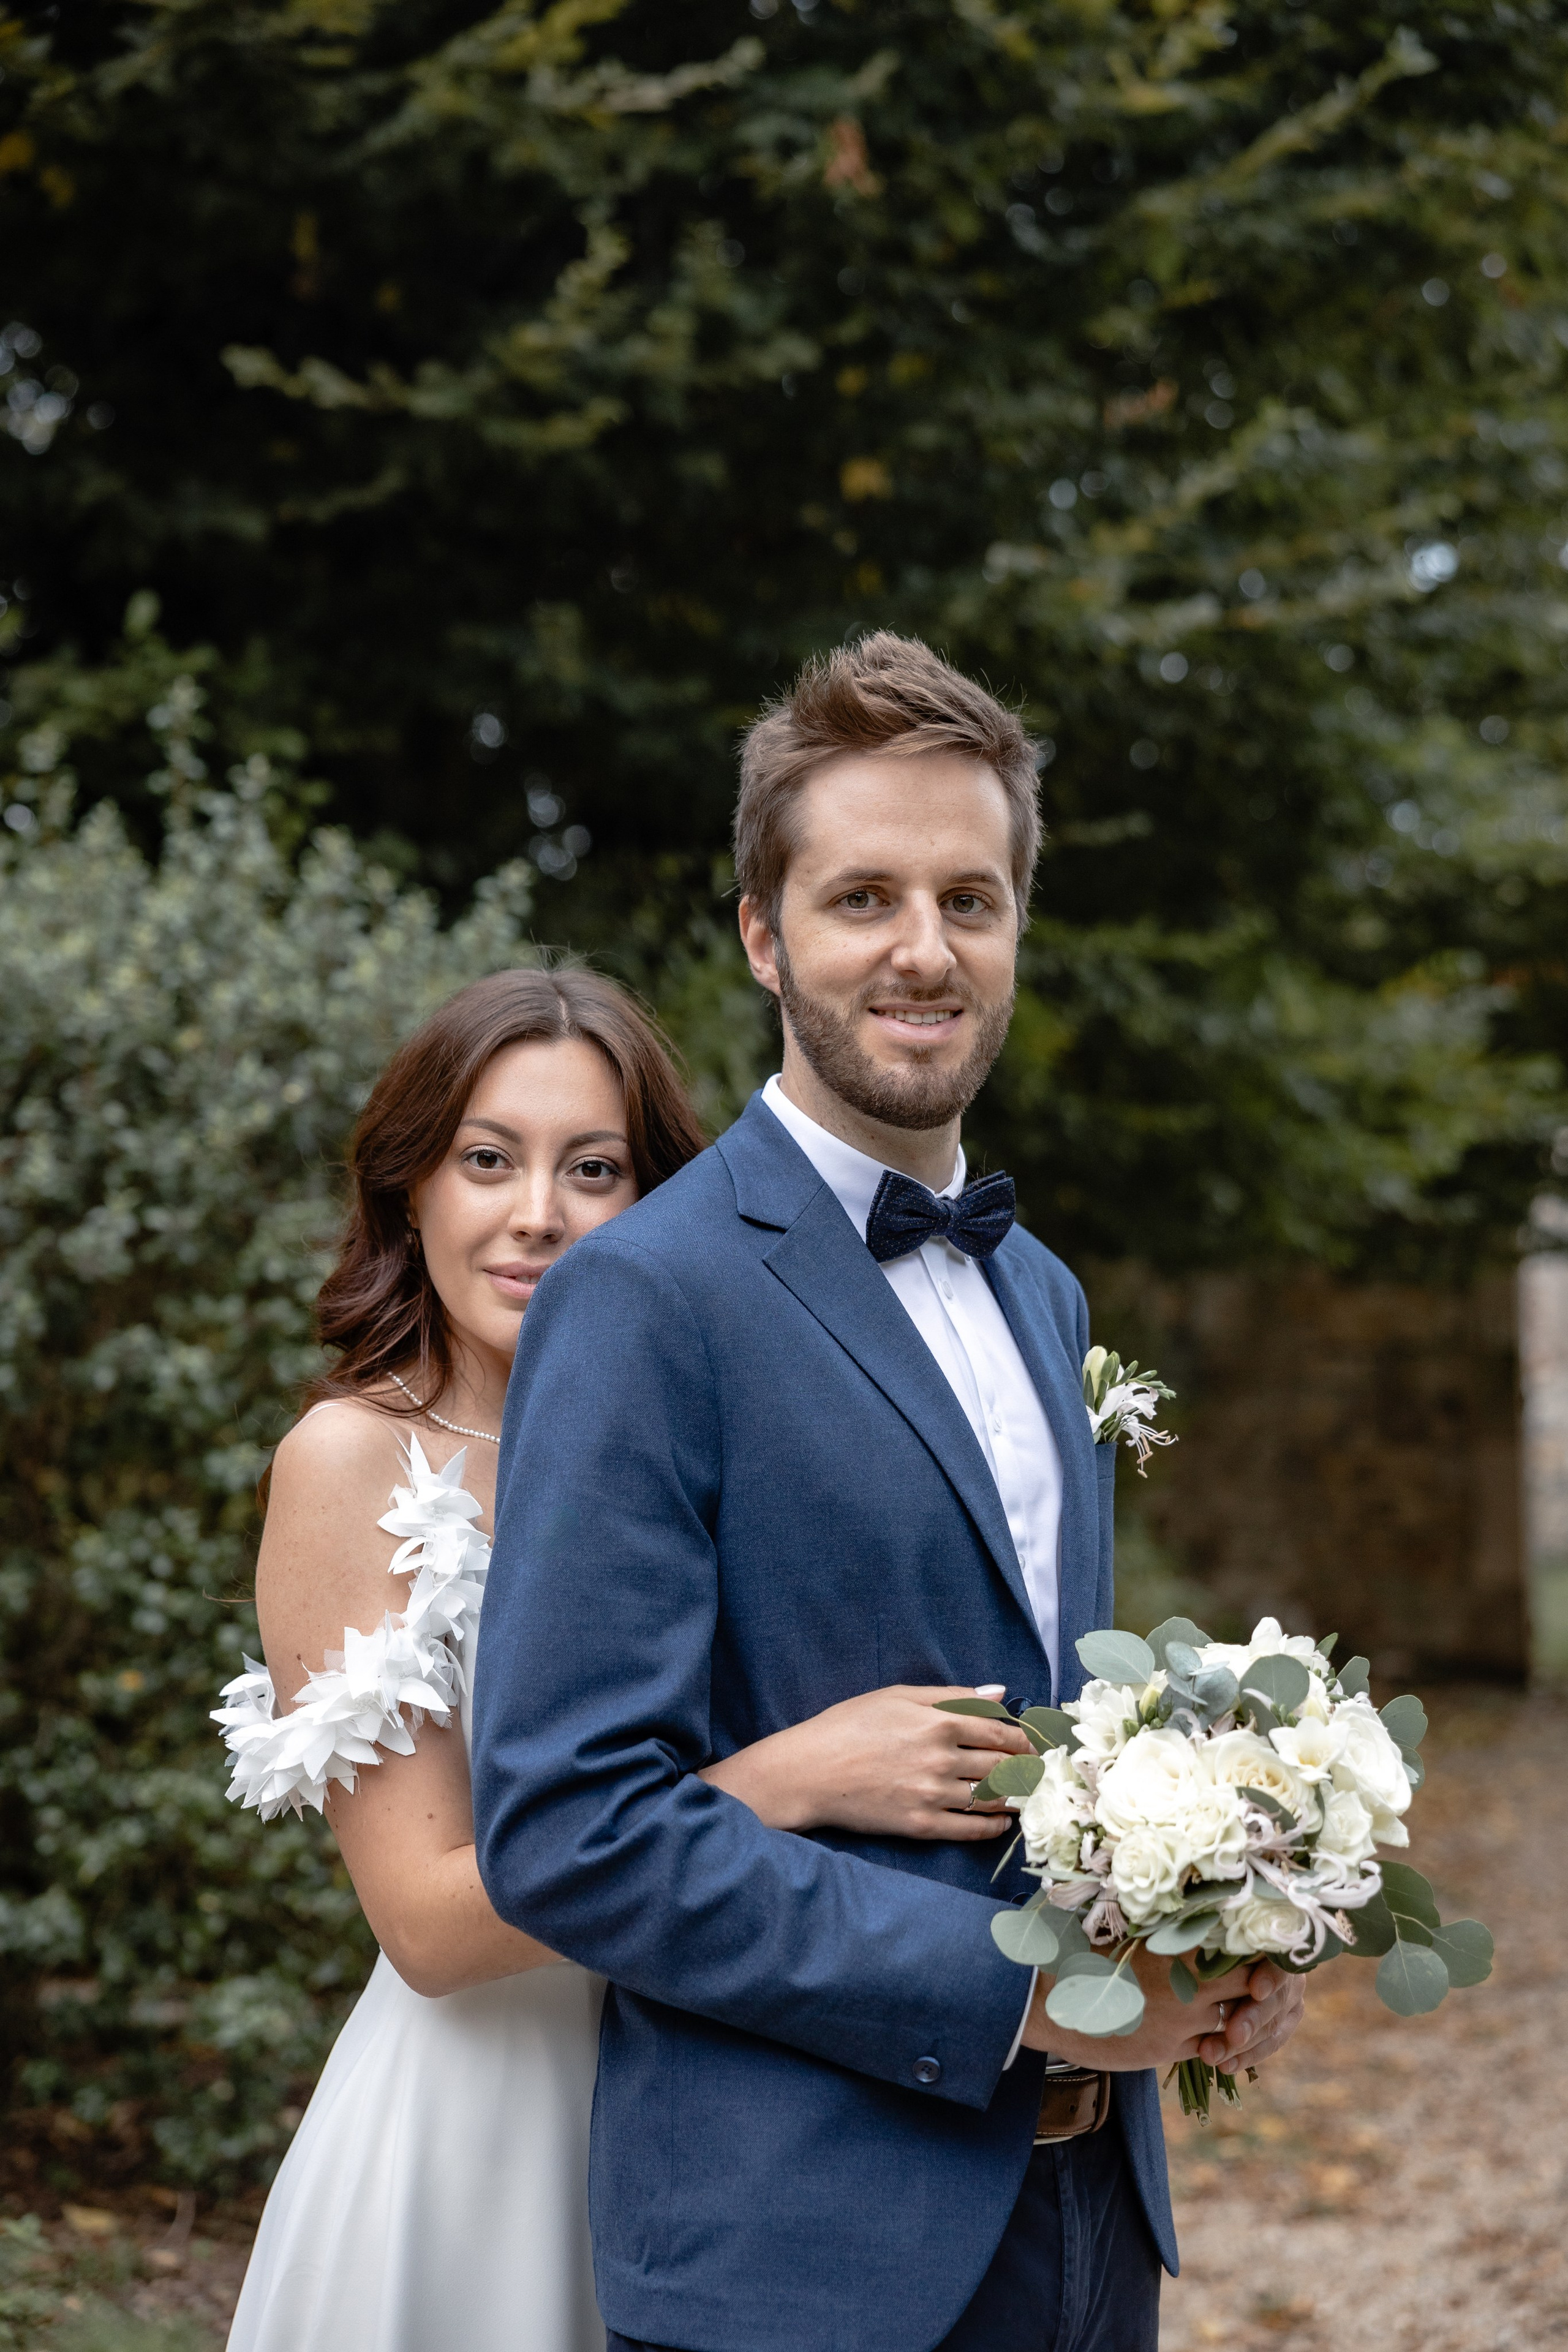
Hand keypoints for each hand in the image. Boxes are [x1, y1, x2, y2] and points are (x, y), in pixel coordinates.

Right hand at [701, 1686, 1033, 1837]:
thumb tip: (998, 1693)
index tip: (1030, 1742)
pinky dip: (993, 1827)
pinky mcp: (920, 1825)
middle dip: (1024, 1768)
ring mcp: (932, 1796)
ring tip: (1027, 1795)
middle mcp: (941, 1760)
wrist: (810, 1771)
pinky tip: (1002, 1822)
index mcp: (938, 1723)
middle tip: (1037, 1770)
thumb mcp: (897, 1695)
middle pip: (1001, 1766)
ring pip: (991, 1799)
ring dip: (1016, 1797)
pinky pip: (969, 1830)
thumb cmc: (849, 1725)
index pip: (998, 1731)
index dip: (1020, 1738)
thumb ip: (951, 1695)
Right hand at [1019, 1945, 1305, 2075]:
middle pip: (1252, 1985)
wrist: (1042, 1999)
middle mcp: (1186, 1985)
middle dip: (1260, 1981)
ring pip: (1235, 2022)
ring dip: (1241, 2015)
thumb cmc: (1077, 1948)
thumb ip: (1161, 1917)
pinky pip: (1209, 2046)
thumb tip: (1184, 1889)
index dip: (1258, 1942)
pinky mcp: (1166, 2050)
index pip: (1241, 1944)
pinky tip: (1206, 2025)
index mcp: (1178, 1945)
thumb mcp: (1123, 1924)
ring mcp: (1179, 2022)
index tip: (1261, 1936)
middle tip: (1259, 1972)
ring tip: (1237, 2002)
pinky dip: (1216, 2038)